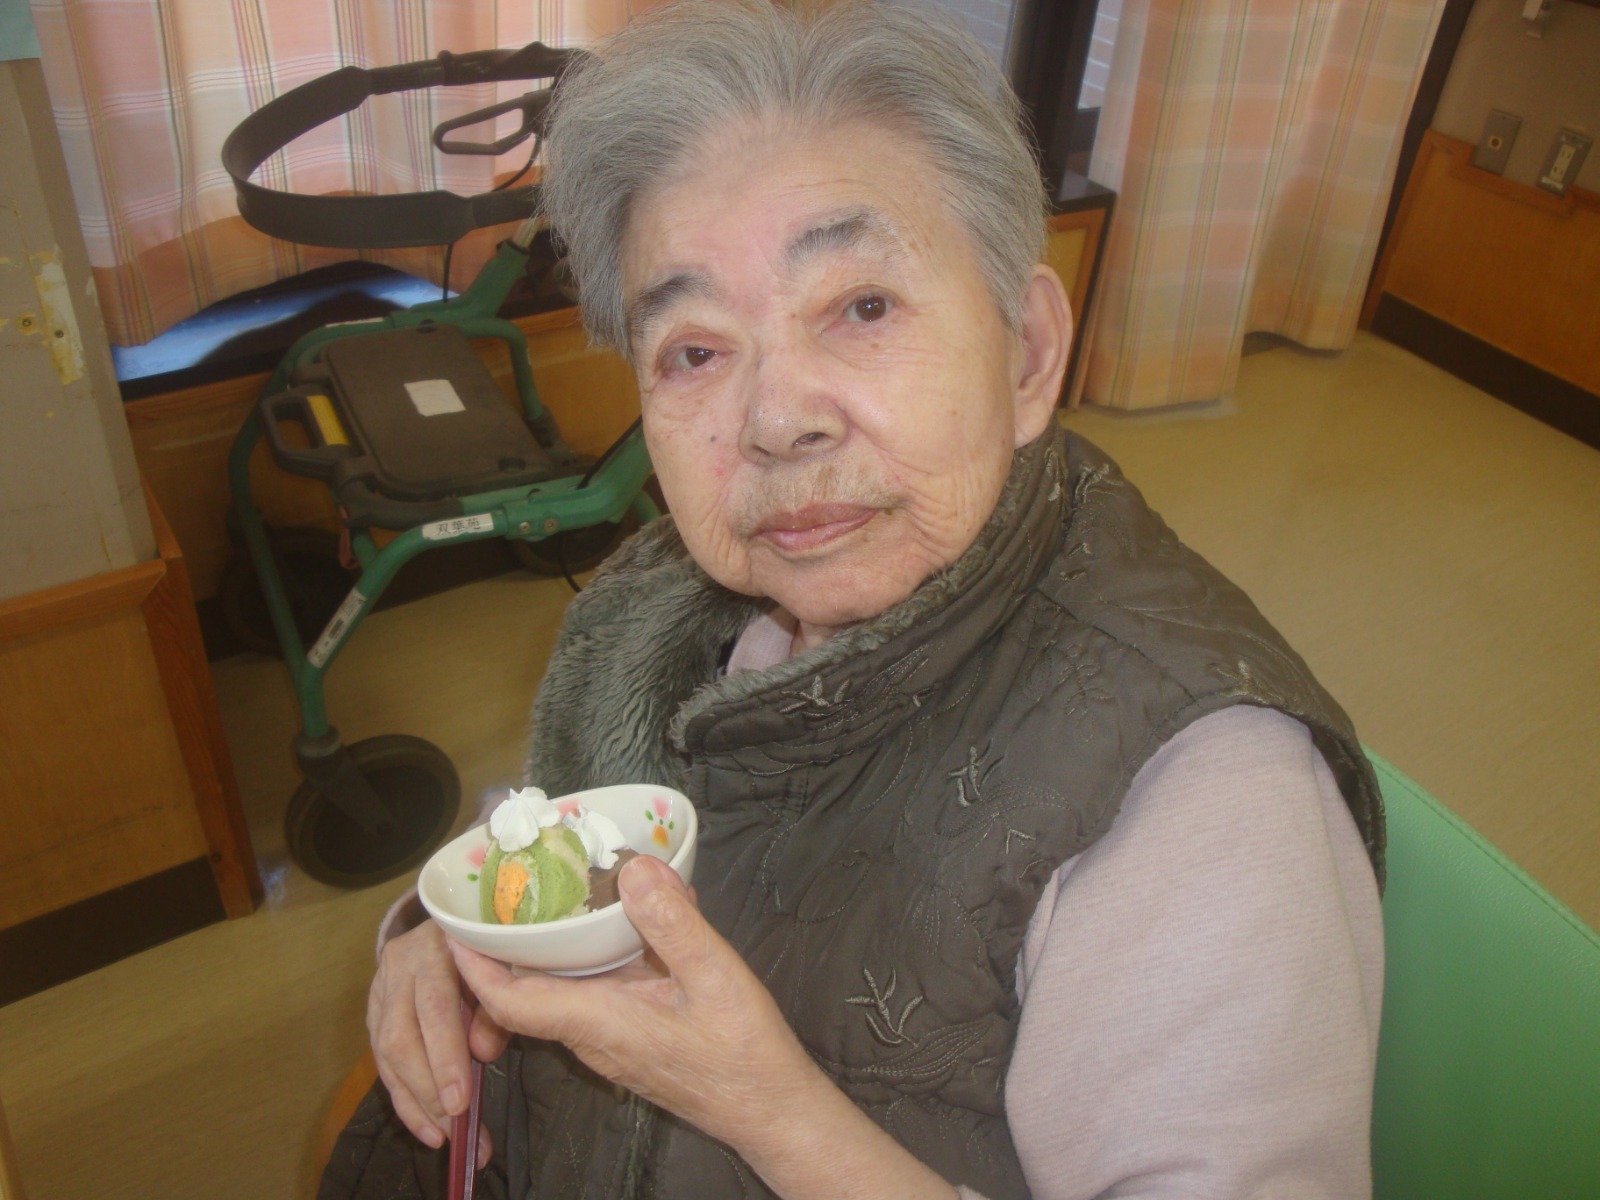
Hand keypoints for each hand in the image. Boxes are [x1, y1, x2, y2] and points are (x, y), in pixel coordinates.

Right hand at [367, 919, 509, 1151]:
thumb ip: (495, 1008)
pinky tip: (425, 1127)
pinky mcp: (373, 1010)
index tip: (461, 1101)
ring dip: (415, 1102)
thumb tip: (482, 1053)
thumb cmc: (488, 948)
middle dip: (428, 1088)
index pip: (435, 1007)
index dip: (445, 1057)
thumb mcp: (500, 968)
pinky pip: (381, 1061)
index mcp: (438, 946)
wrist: (453, 922)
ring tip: (442, 1137)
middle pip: (402, 1036)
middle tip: (454, 1127)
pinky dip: (404, 1098)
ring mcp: (382, 987)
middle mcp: (401, 964)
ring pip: (387, 1053)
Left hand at [448, 855, 957, 1198]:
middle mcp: (592, 1036)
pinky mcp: (629, 1039)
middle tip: (497, 892)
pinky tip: (609, 925)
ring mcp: (609, 1042)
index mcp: (598, 1022)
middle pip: (524, 995)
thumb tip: (633, 868)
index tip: (455, 923)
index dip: (475, 965)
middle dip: (501, 948)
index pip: (510, 1001)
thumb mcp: (716, 976)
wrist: (770, 1109)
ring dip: (540, 953)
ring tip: (540, 897)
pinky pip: (587, 997)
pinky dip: (580, 961)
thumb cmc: (743, 1051)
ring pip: (555, 996)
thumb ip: (672, 923)